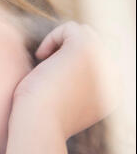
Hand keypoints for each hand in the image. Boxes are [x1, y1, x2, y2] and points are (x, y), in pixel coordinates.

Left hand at [12, 21, 123, 139]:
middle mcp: (113, 76)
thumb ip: (71, 90)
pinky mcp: (86, 48)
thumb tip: (63, 70)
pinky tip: (40, 57)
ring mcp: (102, 60)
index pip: (98, 64)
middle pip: (94, 46)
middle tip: (46, 70)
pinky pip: (70, 28)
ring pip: (85, 34)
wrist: (39, 125)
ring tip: (43, 63)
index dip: (72, 65)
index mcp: (112, 93)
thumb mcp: (60, 107)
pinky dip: (52, 38)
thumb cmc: (40, 120)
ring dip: (61, 44)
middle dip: (68, 52)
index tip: (52, 79)